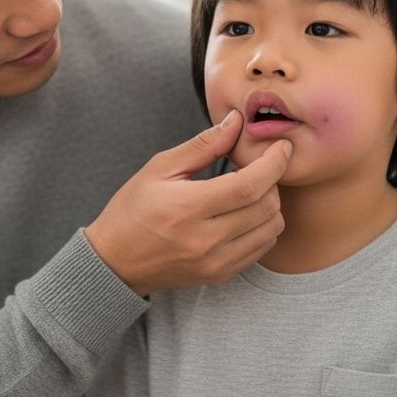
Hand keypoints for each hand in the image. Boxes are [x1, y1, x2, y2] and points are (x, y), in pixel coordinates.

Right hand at [85, 110, 290, 295]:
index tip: (281, 147)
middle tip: (259, 167)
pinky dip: (263, 227)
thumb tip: (237, 122)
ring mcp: (215, 262)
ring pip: (270, 230)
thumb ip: (203, 145)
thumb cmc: (132, 210)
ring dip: (271, 205)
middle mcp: (205, 240)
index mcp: (187, 208)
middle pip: (266, 207)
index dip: (273, 163)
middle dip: (273, 181)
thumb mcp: (160, 168)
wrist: (115, 261)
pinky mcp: (220, 274)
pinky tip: (245, 213)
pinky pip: (260, 249)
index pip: (249, 185)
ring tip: (251, 190)